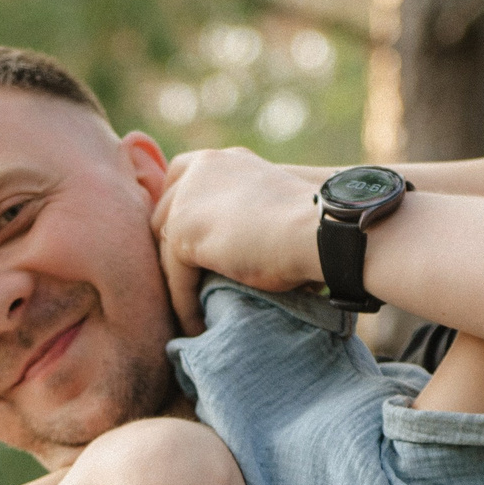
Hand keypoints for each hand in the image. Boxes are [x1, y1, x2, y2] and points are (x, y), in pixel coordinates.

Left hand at [150, 147, 327, 336]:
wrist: (319, 231)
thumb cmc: (310, 225)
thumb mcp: (265, 205)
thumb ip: (238, 210)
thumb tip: (224, 247)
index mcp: (219, 160)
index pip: (178, 179)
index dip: (176, 211)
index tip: (180, 243)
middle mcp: (199, 170)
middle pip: (164, 214)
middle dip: (171, 250)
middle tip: (183, 284)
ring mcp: (187, 198)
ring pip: (165, 249)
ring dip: (177, 282)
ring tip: (192, 310)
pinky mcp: (182, 232)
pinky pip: (175, 277)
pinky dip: (184, 304)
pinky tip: (198, 324)